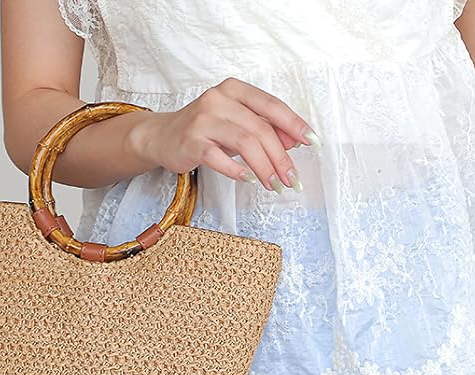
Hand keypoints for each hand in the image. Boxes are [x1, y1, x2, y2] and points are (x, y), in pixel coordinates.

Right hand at [125, 77, 320, 192]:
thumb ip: (265, 129)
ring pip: (244, 143)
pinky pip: (219, 158)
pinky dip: (237, 170)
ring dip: (264, 167)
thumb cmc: (205, 130)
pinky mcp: (191, 141)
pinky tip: (248, 179)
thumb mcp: (237, 124)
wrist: (161, 136)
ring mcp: (203, 120)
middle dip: (280, 157)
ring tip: (273, 184)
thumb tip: (296, 141)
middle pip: (260, 129)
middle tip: (291, 179)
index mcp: (234, 90)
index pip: (271, 106)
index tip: (313, 142)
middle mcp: (218, 99)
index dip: (294, 124)